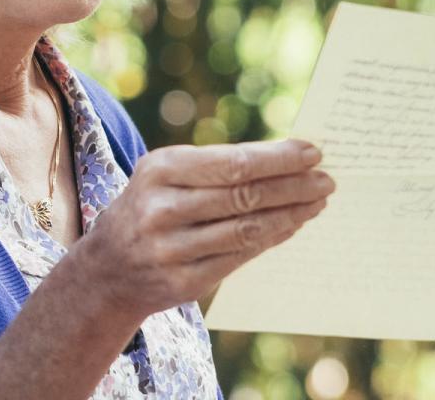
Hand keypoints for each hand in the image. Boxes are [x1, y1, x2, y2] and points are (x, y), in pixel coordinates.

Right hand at [74, 139, 332, 319]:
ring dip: (291, 214)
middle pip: (243, 195)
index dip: (277, 159)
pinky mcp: (183, 281)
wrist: (107, 267)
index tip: (312, 152)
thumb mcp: (166, 175)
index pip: (231, 163)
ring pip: (246, 229)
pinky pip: (240, 257)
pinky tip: (292, 225)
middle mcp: (161, 209)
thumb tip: (283, 159)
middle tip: (326, 179)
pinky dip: (272, 238)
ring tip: (317, 202)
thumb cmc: (150, 207)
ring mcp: (171, 248)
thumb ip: (215, 166)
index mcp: (158, 170)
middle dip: (292, 186)